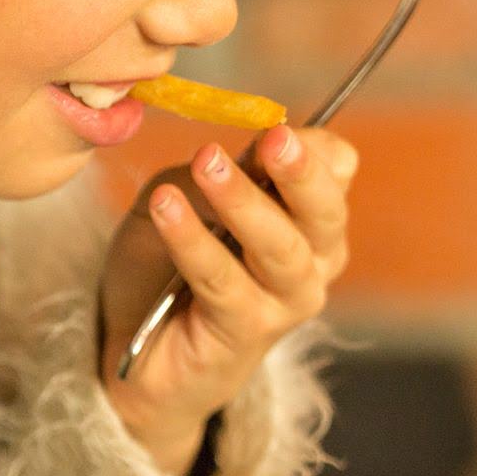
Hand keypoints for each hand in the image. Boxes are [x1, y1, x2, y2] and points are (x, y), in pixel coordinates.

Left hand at [99, 125, 354, 475]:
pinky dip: (192, 241)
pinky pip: (223, 281)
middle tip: (274, 139)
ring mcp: (288, 300)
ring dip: (243, 201)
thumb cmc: (169, 263)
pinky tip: (164, 209)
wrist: (140, 347)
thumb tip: (250, 145)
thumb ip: (222, 171)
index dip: (312, 147)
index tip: (274, 128)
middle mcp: (315, 259)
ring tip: (205, 162)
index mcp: (311, 216)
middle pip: (326, 211)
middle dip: (302, 173)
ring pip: (280, 248)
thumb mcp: (188, 196)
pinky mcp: (247, 332)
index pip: (336, 169)